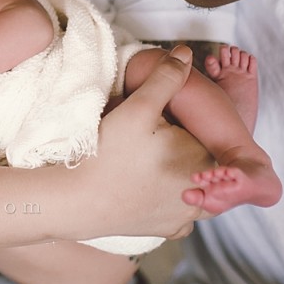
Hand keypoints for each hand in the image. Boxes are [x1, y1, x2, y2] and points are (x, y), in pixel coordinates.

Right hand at [72, 46, 213, 239]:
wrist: (77, 202)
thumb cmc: (108, 155)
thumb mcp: (138, 108)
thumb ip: (166, 78)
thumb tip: (187, 53)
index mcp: (203, 160)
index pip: (206, 133)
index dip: (183, 124)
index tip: (160, 126)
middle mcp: (203, 193)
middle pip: (202, 159)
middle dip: (184, 147)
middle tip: (149, 144)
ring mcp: (186, 216)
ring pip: (195, 183)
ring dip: (180, 171)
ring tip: (149, 162)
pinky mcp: (170, 230)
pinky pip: (180, 206)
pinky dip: (169, 195)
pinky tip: (148, 184)